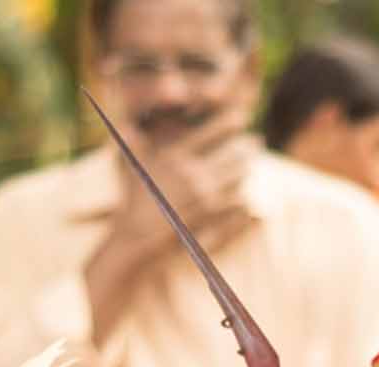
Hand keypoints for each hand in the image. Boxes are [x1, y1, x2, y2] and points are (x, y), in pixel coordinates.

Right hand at [104, 107, 254, 260]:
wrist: (138, 237)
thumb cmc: (134, 200)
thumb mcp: (131, 167)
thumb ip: (132, 143)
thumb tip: (123, 123)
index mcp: (175, 156)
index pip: (213, 130)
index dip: (231, 121)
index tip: (240, 116)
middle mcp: (193, 174)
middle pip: (236, 152)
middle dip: (249, 146)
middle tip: (255, 142)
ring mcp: (205, 196)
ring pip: (241, 174)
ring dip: (246, 167)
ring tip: (248, 162)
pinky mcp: (213, 217)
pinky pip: (240, 199)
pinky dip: (243, 193)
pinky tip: (241, 189)